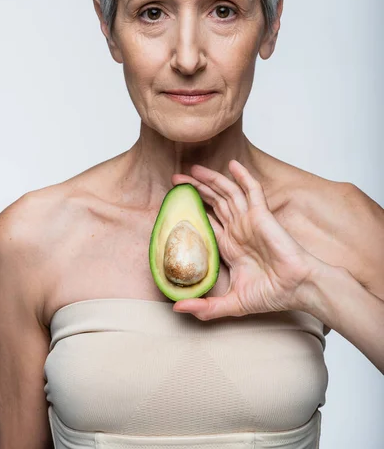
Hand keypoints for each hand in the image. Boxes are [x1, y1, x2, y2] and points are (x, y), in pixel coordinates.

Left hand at [170, 159, 320, 319]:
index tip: (175, 202)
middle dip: (195, 189)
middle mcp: (238, 229)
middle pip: (213, 202)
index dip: (191, 210)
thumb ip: (206, 308)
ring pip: (227, 192)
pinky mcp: (262, 214)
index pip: (206, 221)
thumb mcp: (232, 304)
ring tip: (193, 169)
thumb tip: (177, 309)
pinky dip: (242, 176)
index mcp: (230, 246)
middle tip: (176, 179)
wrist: (298, 288)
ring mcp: (250, 220)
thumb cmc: (272, 294)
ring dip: (211, 179)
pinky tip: (232, 165)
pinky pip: (252, 190)